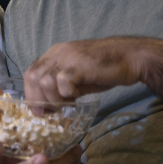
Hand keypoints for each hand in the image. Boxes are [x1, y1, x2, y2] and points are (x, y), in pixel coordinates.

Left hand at [24, 37, 148, 102]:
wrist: (131, 57)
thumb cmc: (105, 70)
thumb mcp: (77, 78)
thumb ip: (60, 87)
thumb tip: (46, 106)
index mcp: (54, 54)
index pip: (31, 73)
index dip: (31, 93)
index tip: (40, 110)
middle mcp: (58, 53)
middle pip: (33, 77)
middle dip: (39, 99)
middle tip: (52, 111)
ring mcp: (68, 57)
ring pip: (45, 82)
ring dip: (54, 99)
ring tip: (69, 102)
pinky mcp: (80, 65)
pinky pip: (63, 82)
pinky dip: (68, 94)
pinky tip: (79, 97)